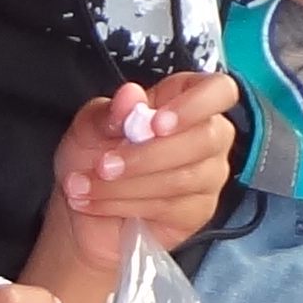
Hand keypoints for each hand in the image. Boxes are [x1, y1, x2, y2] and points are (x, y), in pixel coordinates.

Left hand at [46, 75, 237, 266]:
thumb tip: (130, 96)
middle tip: (104, 165)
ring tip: (86, 186)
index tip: (155, 124)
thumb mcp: (89, 128)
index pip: (219, 90)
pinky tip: (99, 203)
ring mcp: (208, 176)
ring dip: (127, 184)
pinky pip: (171, 207)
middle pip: (206, 139)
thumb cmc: (94, 158)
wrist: (83, 209)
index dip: (196, 104)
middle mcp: (207, 136)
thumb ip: (109, 112)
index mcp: (184, 100)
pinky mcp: (197, 212)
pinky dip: (126, 204)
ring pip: (184, 178)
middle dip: (147, 155)